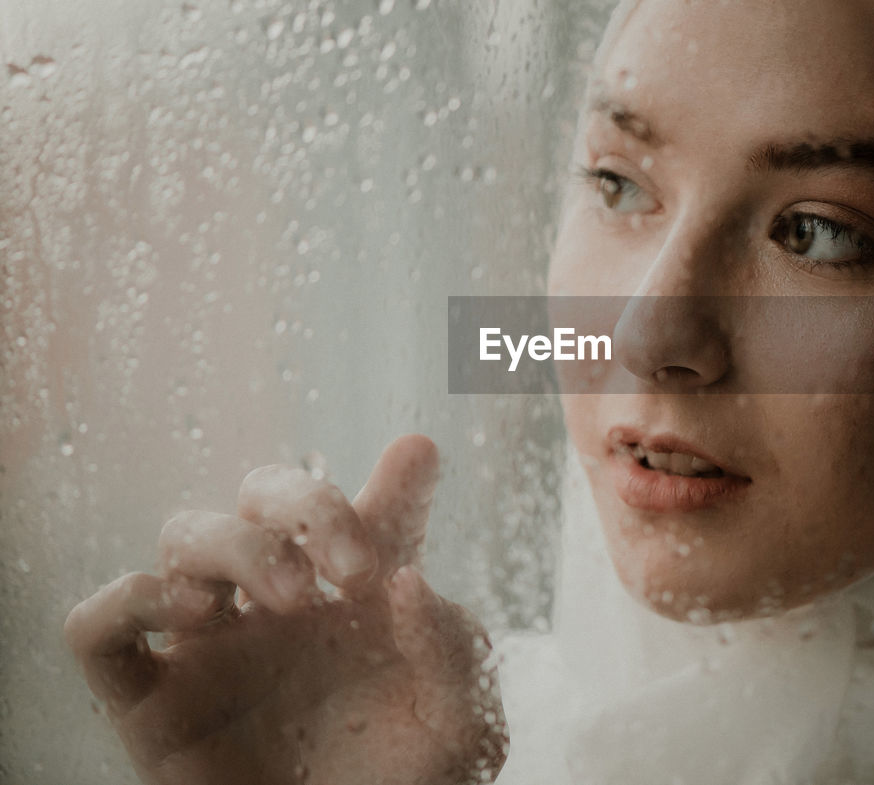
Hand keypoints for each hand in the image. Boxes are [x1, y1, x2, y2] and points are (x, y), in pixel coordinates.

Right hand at [64, 435, 506, 784]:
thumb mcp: (462, 728)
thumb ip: (453, 651)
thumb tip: (407, 582)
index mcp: (365, 600)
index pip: (379, 514)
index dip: (400, 476)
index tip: (419, 456)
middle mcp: (285, 604)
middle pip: (267, 494)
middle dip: (309, 503)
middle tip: (356, 570)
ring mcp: (212, 644)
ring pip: (187, 535)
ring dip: (238, 546)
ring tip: (289, 596)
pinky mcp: (151, 699)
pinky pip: (100, 627)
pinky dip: (126, 600)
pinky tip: (187, 612)